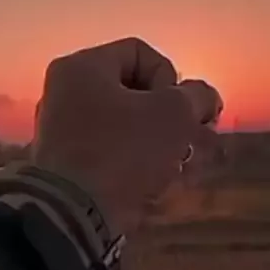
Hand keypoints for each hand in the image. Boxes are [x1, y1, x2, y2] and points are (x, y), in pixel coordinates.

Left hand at [31, 37, 222, 234]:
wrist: (75, 215)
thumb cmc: (123, 151)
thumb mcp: (174, 115)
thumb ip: (197, 96)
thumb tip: (204, 98)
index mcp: (82, 68)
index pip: (141, 53)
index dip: (172, 78)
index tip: (179, 109)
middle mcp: (66, 95)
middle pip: (134, 93)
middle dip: (173, 116)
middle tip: (194, 139)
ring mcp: (65, 134)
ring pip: (127, 127)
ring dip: (162, 142)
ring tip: (185, 164)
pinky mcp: (71, 170)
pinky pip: (114, 155)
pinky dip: (140, 164)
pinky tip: (162, 182)